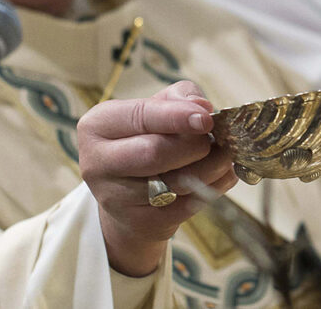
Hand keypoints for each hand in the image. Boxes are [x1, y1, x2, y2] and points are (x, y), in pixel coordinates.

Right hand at [78, 80, 237, 275]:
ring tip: (224, 155)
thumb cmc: (146, 140)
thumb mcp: (156, 108)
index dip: (177, 117)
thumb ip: (179, 98)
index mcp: (97, 126)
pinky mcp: (139, 223)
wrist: (130, 196)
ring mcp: (115, 198)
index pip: (140, 116)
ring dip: (212, 167)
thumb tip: (202, 106)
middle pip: (154, 153)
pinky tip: (218, 176)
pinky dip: (212, 188)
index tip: (206, 118)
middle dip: (195, 145)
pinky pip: (187, 205)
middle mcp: (97, 163)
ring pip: (176, 181)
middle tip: (216, 139)